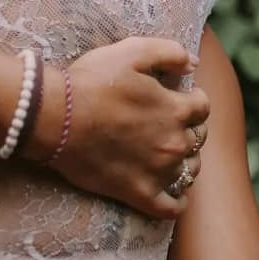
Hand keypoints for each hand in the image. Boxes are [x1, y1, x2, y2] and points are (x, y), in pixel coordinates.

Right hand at [30, 37, 208, 218]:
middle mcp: (174, 143)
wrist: (55, 118)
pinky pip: (171, 208)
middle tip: (167, 123)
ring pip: (189, 171)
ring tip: (167, 154)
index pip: (202, 106)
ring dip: (184, 162)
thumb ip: (170, 52)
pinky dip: (176, 203)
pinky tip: (171, 194)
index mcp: (176, 109)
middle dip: (188, 128)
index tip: (179, 97)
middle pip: (198, 138)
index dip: (192, 99)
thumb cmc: (91, 81)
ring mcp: (158, 172)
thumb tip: (194, 63)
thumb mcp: (132, 51)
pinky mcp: (139, 194)